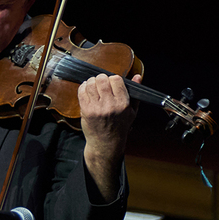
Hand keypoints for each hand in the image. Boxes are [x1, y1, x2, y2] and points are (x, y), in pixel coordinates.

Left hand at [78, 73, 140, 200]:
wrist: (106, 143)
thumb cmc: (120, 126)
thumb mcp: (132, 111)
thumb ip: (135, 93)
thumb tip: (137, 76)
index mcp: (123, 104)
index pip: (116, 79)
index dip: (112, 78)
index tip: (111, 82)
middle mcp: (110, 105)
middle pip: (102, 80)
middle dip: (100, 78)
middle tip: (100, 82)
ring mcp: (97, 108)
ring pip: (91, 84)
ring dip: (91, 82)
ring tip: (93, 86)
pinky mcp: (86, 110)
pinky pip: (82, 92)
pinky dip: (83, 87)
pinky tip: (86, 90)